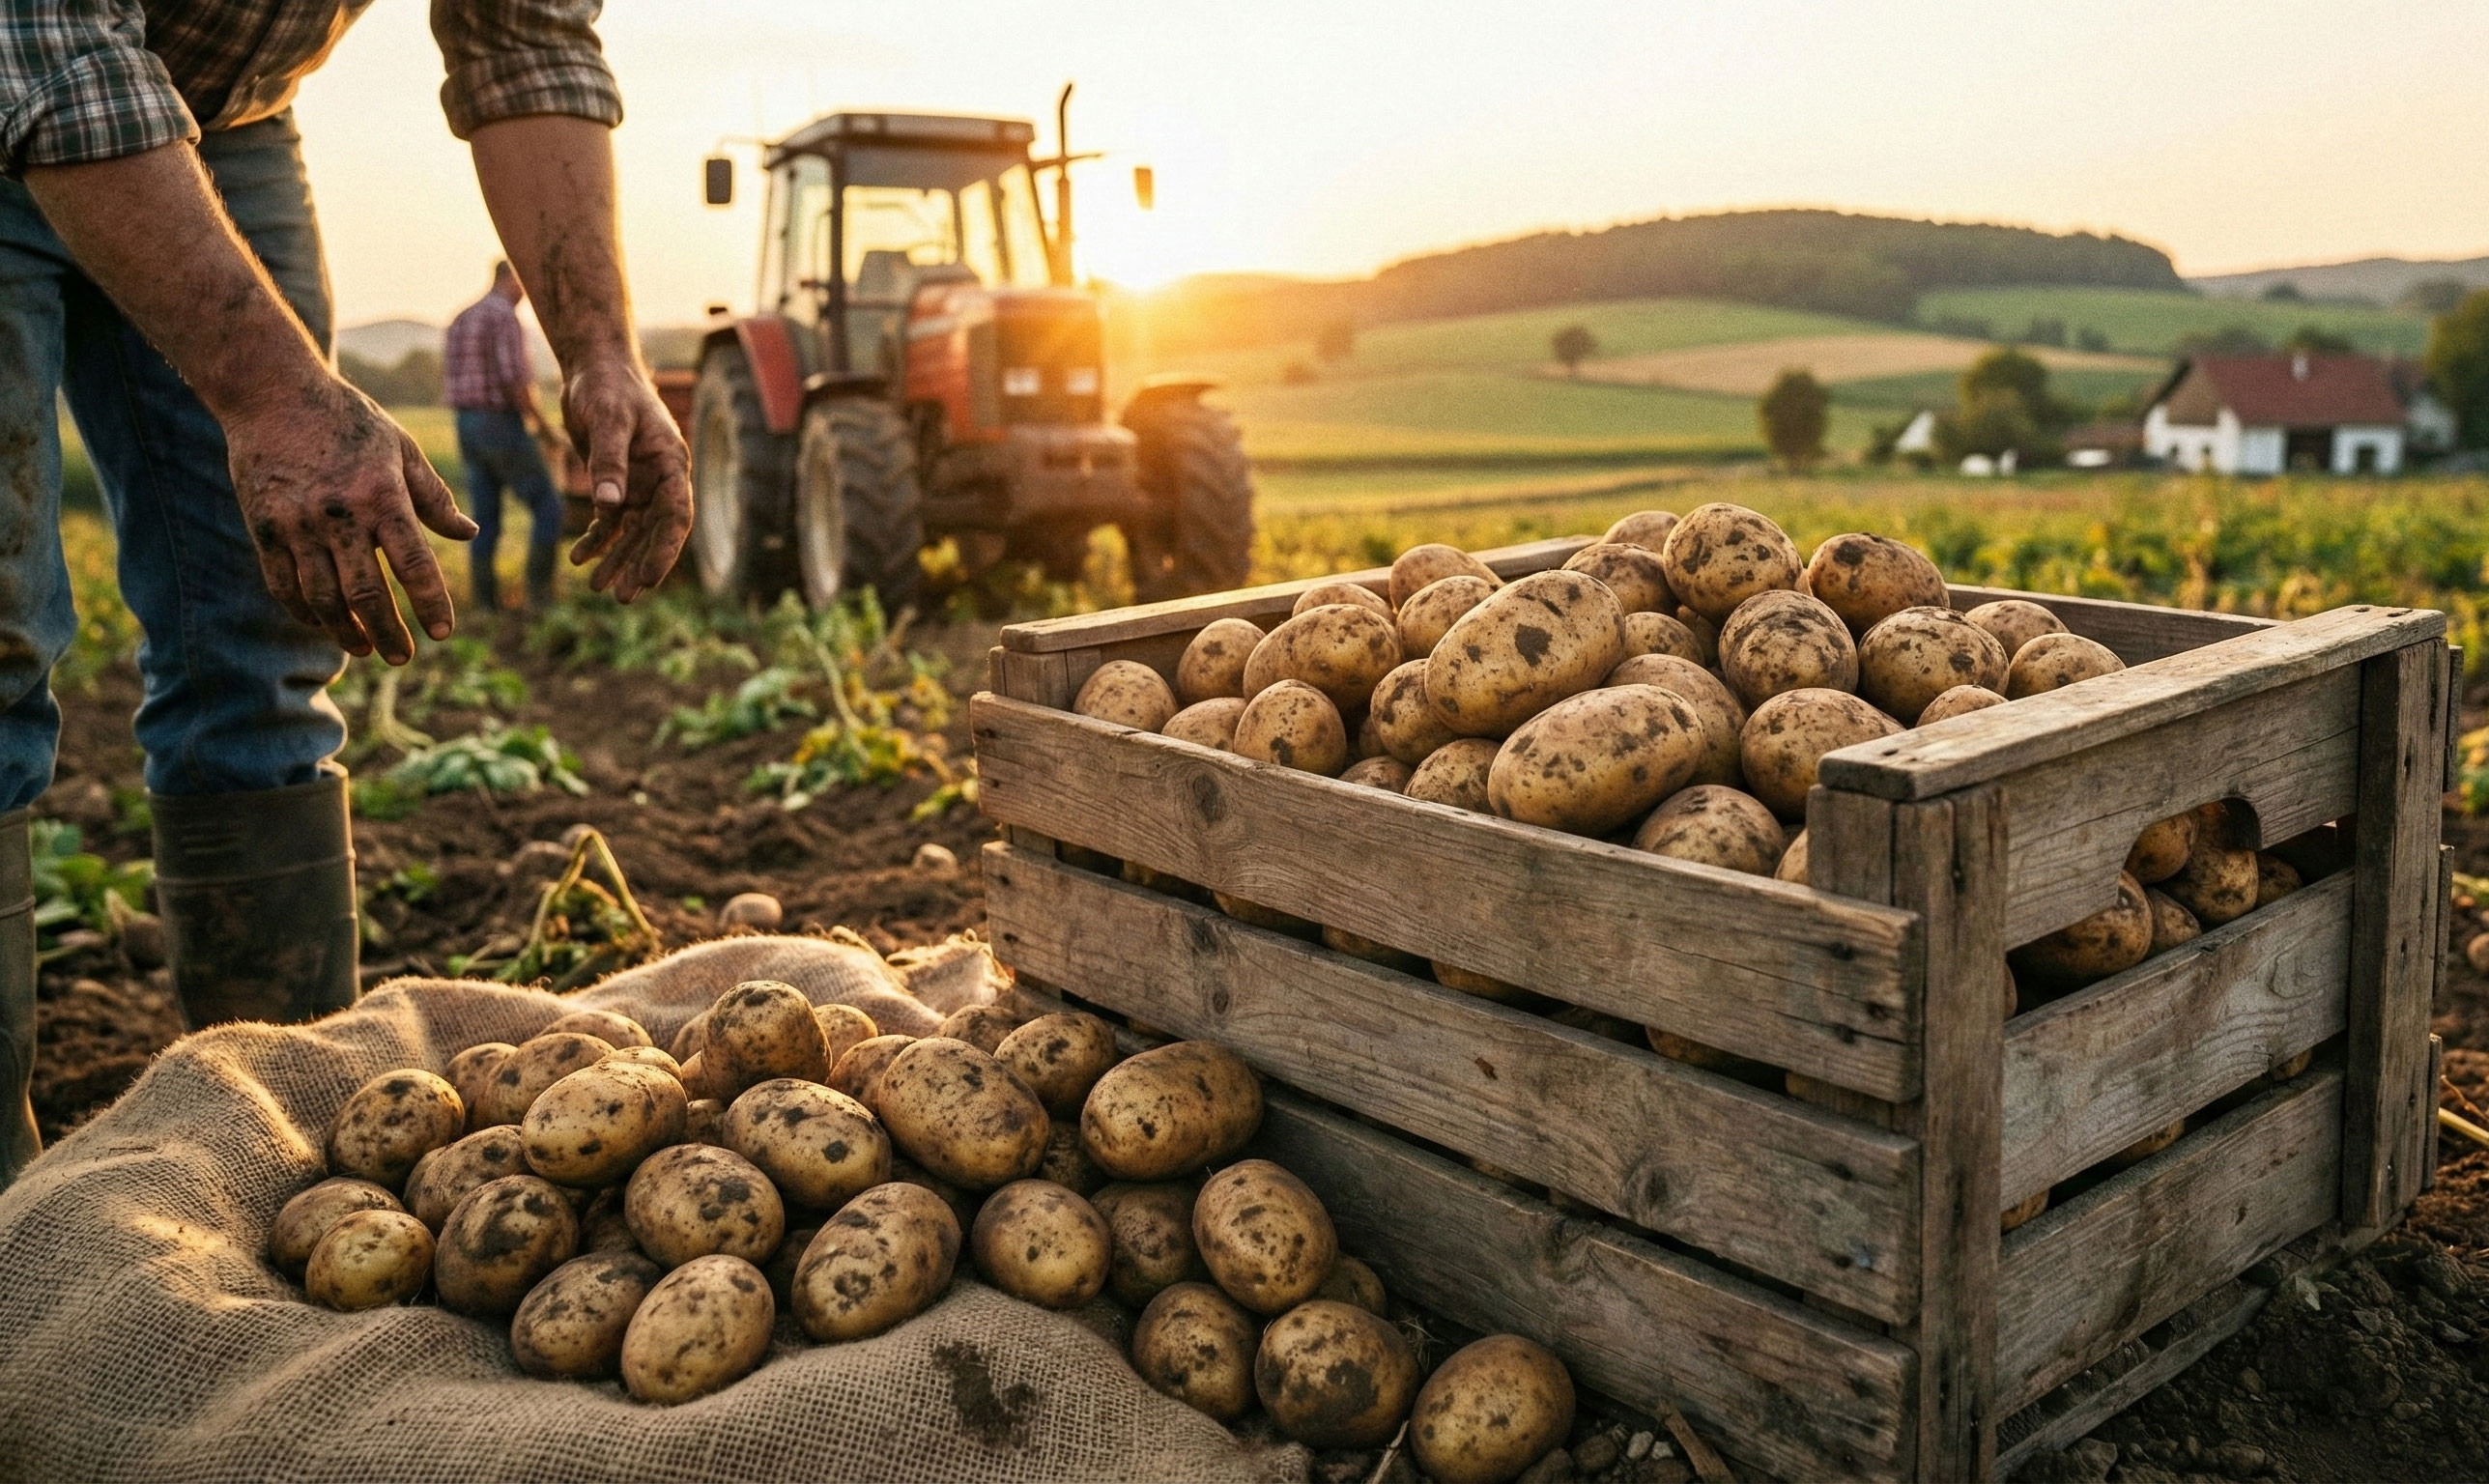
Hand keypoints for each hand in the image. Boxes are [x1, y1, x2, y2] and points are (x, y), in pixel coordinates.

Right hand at [225, 375, 478, 663]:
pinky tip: (325, 625)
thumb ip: (433, 497)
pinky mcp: (264, 529)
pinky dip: (305, 612)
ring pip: (322, 598)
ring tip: (367, 649)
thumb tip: (469, 533)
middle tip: (404, 657)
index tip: (442, 633)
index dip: (430, 603)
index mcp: (381, 496)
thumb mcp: (400, 449)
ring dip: (347, 631)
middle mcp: (339, 515)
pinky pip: (284, 585)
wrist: (270, 392)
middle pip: (366, 593)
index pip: (414, 564)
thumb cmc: (347, 419)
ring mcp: (297, 525)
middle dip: (388, 632)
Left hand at [560, 354, 690, 601]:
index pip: (676, 516)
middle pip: (654, 532)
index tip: (649, 579)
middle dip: (639, 565)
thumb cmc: (608, 387)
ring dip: (618, 559)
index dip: (664, 550)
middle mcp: (659, 479)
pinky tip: (579, 559)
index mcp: (671, 464)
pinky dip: (596, 539)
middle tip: (623, 597)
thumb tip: (609, 506)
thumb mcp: (609, 420)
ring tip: (600, 589)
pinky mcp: (614, 483)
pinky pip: (608, 520)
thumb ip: (609, 462)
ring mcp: (638, 484)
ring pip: (631, 532)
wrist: (594, 368)